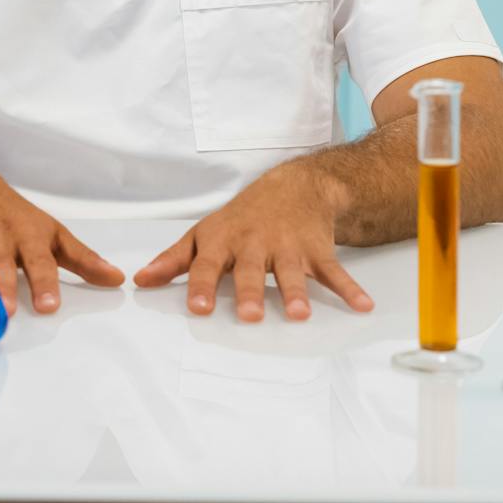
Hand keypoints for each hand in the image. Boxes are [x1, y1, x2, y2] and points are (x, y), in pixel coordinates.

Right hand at [0, 167, 124, 315]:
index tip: (49, 308)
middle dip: (2, 280)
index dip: (46, 281)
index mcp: (29, 232)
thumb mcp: (48, 233)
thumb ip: (80, 259)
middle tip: (3, 309)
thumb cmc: (12, 216)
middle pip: (1, 256)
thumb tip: (116, 279)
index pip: (42, 257)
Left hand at [132, 160, 375, 322]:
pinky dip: (349, 289)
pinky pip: (334, 271)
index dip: (200, 286)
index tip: (196, 309)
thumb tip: (141, 281)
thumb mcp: (205, 233)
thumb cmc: (241, 218)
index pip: (207, 264)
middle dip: (249, 291)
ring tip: (299, 315)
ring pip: (291, 271)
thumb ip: (175, 260)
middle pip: (250, 270)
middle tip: (248, 315)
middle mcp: (255, 243)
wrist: (293, 186)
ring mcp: (288, 246)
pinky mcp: (316, 249)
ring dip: (297, 292)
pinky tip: (362, 306)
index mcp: (224, 241)